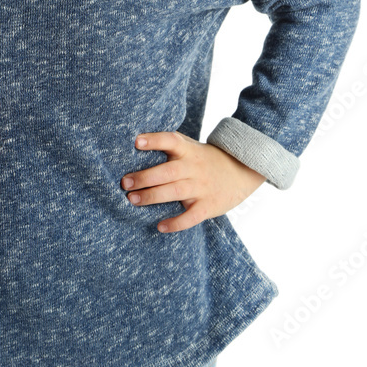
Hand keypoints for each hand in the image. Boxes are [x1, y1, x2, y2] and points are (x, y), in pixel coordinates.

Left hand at [120, 130, 266, 232]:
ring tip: (132, 200)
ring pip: (175, 192)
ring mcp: (201, 187)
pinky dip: (176, 223)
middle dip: (145, 177)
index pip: (171, 141)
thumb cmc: (205, 159)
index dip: (154, 140)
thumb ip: (169, 146)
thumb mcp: (191, 147)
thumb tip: (134, 145)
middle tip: (125, 183)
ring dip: (152, 197)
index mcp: (188, 150)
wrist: (242, 170)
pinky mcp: (208, 206)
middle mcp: (194, 167)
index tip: (137, 142)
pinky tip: (160, 226)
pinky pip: (191, 217)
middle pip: (168, 171)